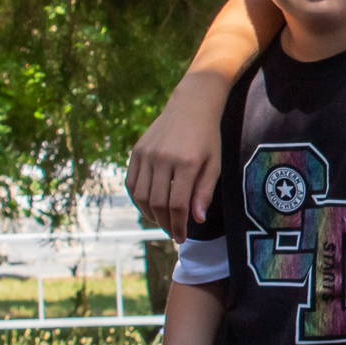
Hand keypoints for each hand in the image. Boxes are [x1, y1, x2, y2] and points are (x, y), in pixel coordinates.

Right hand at [127, 76, 226, 238]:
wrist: (191, 106)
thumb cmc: (207, 138)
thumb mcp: (214, 164)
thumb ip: (204, 192)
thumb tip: (197, 219)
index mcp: (187, 163)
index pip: (177, 205)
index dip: (178, 226)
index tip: (181, 237)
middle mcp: (163, 158)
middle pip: (157, 203)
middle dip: (164, 223)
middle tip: (172, 233)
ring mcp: (147, 154)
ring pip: (140, 196)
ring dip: (149, 215)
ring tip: (161, 222)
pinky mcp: (136, 151)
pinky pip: (131, 183)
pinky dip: (137, 199)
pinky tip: (148, 207)